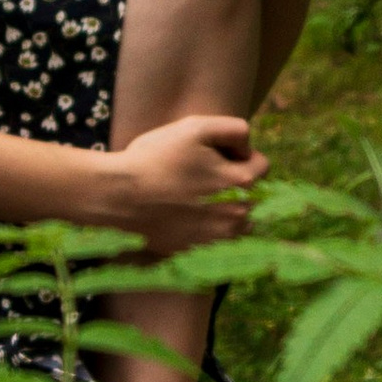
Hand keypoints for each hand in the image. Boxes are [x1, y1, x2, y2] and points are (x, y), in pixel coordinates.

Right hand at [90, 113, 266, 252]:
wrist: (118, 197)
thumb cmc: (155, 159)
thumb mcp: (195, 127)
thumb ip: (234, 129)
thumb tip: (248, 145)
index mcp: (241, 184)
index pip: (263, 166)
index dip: (240, 154)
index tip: (214, 154)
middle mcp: (237, 216)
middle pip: (254, 195)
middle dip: (236, 181)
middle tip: (201, 174)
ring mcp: (219, 239)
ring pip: (240, 219)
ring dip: (228, 207)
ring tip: (196, 197)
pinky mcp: (200, 253)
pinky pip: (219, 240)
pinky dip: (210, 228)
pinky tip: (186, 215)